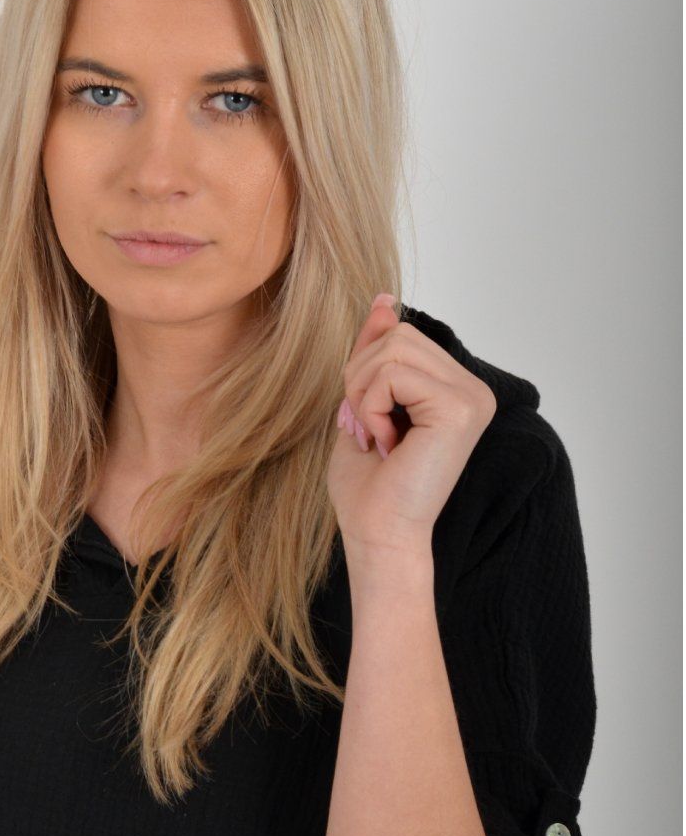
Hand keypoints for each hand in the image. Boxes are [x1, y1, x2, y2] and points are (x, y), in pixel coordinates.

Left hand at [327, 294, 497, 560]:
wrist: (377, 536)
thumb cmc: (368, 487)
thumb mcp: (363, 403)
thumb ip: (376, 352)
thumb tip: (385, 299)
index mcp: (457, 388)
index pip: (400, 335)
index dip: (364, 371)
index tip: (368, 421)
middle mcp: (474, 389)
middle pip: (397, 335)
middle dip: (360, 380)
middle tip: (368, 432)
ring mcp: (472, 397)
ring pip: (392, 349)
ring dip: (363, 396)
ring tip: (378, 439)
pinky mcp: (459, 408)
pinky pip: (392, 374)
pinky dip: (370, 408)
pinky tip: (386, 445)